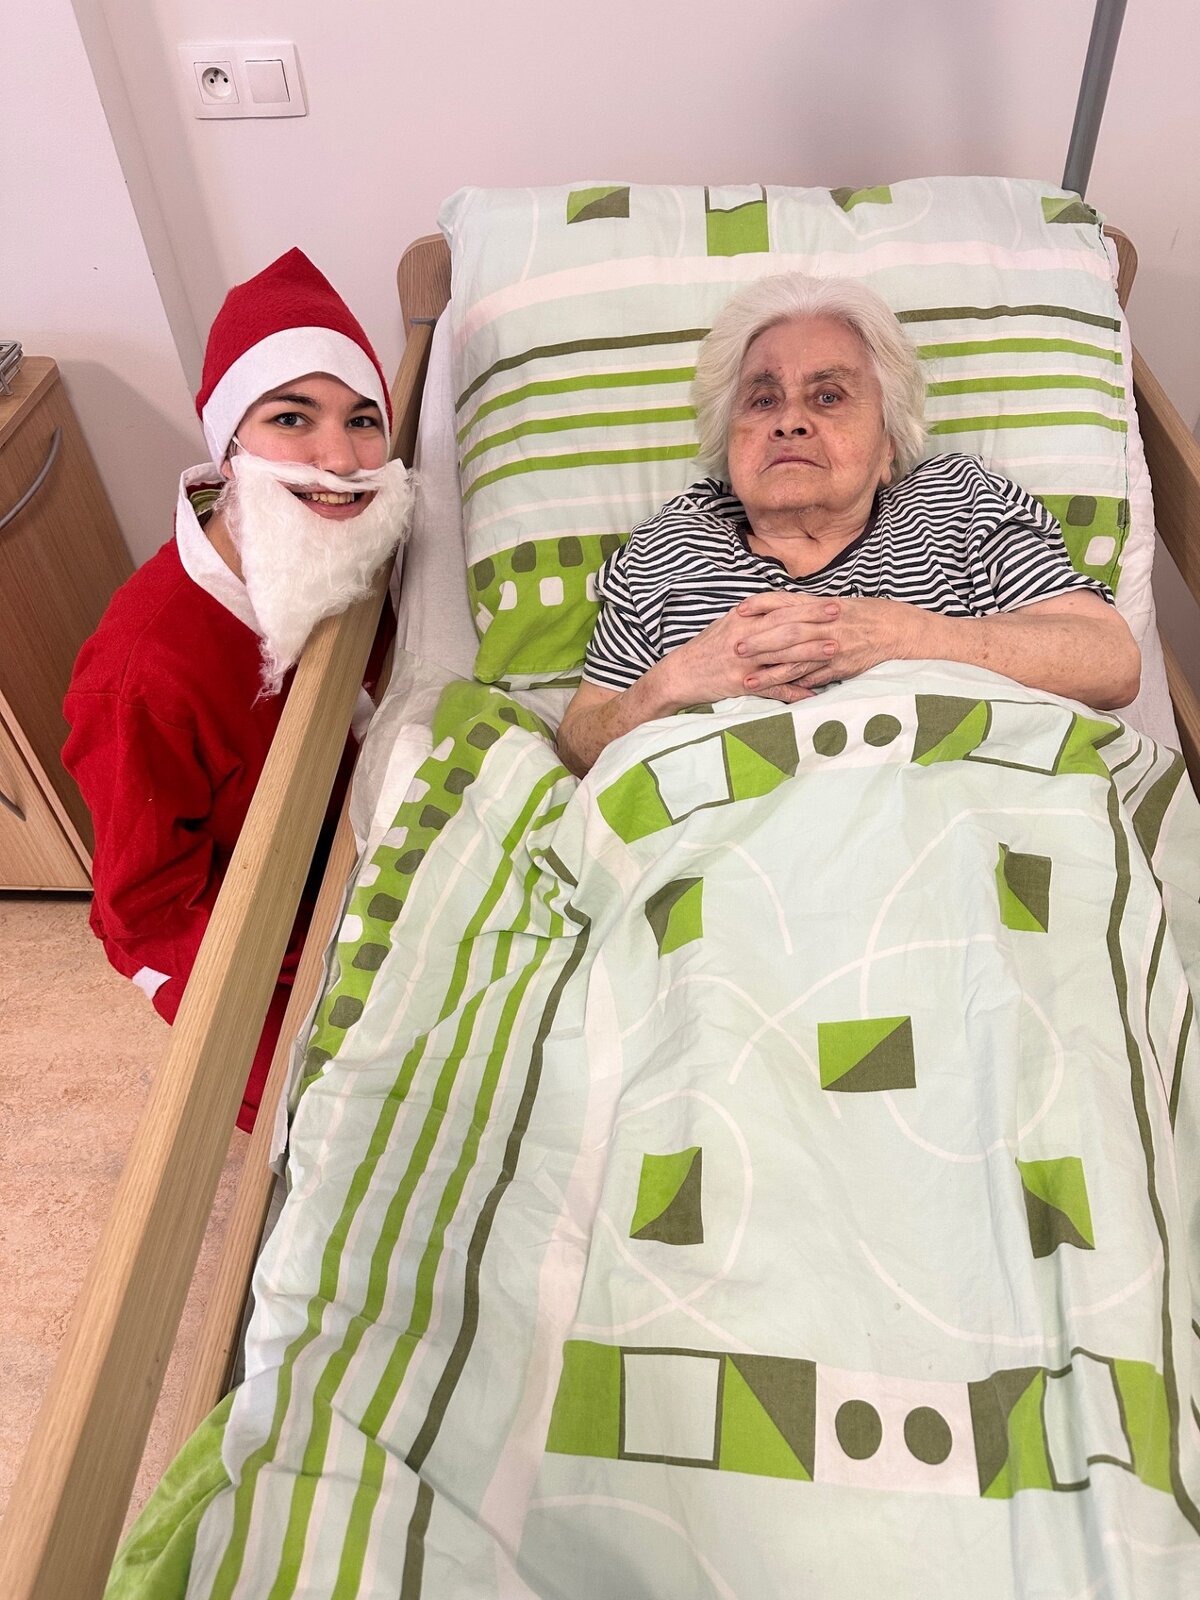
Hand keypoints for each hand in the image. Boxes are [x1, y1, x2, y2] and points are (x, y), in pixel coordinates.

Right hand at [658, 598, 841, 706]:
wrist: (681, 673)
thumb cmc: (708, 647)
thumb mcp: (729, 623)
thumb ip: (755, 615)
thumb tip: (783, 606)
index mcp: (743, 621)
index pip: (781, 609)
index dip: (807, 606)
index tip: (830, 602)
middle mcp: (745, 639)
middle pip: (786, 629)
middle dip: (815, 623)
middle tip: (841, 618)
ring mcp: (744, 664)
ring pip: (783, 657)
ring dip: (811, 654)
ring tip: (834, 650)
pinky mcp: (741, 685)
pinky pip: (772, 688)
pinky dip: (794, 692)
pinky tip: (813, 693)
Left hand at [731, 592, 928, 690]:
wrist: (903, 631)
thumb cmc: (871, 615)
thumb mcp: (841, 604)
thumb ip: (813, 608)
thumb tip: (785, 610)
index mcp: (824, 606)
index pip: (787, 603)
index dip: (761, 606)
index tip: (739, 610)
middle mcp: (827, 625)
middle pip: (787, 632)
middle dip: (759, 640)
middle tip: (734, 647)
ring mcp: (834, 648)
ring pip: (797, 659)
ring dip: (770, 669)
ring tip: (746, 677)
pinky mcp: (841, 668)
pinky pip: (814, 678)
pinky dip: (794, 686)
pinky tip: (777, 693)